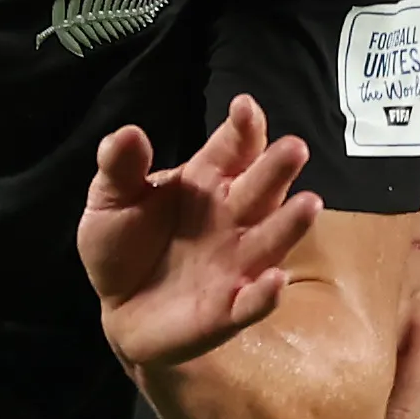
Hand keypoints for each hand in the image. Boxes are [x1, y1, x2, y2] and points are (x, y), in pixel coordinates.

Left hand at [81, 98, 322, 370]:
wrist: (118, 311)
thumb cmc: (124, 246)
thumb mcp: (110, 201)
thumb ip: (120, 169)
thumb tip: (126, 134)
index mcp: (207, 181)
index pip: (233, 149)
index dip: (242, 128)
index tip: (244, 107)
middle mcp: (232, 217)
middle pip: (260, 187)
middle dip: (277, 168)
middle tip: (294, 148)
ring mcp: (236, 263)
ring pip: (270, 239)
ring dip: (290, 223)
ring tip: (309, 204)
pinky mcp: (230, 309)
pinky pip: (252, 301)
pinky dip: (266, 293)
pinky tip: (275, 280)